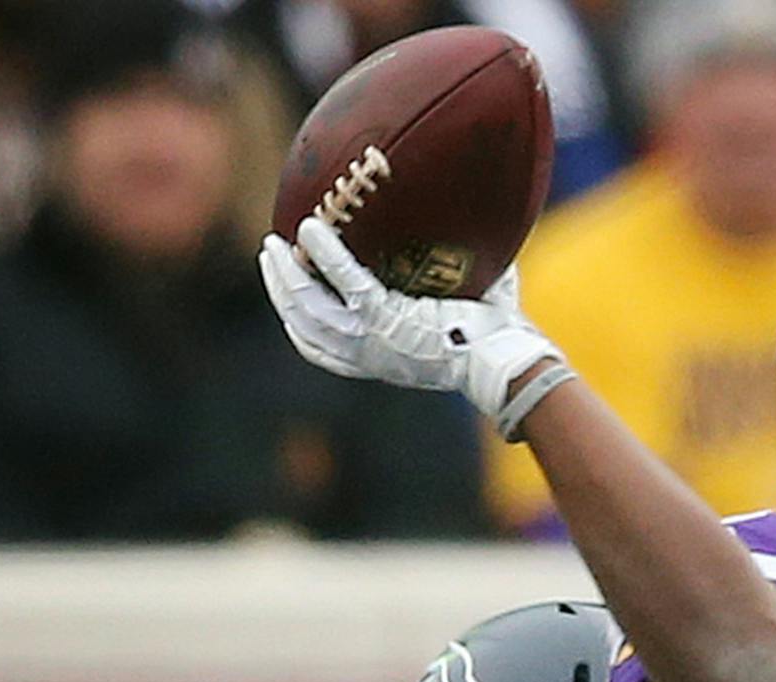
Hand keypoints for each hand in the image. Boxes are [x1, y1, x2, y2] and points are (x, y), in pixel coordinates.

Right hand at [258, 218, 558, 420]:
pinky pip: (345, 281)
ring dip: (287, 274)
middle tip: (270, 255)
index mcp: (380, 359)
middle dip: (281, 291)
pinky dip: (325, 254)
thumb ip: (454, 285)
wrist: (506, 360)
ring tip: (274, 243)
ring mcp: (372, 339)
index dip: (298, 324)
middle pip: (304, 326)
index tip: (287, 297)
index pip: (323, 349)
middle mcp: (369, 355)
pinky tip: (310, 227)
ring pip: (309, 307)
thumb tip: (478, 239)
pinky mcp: (384, 319)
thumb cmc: (496, 339)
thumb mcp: (459, 316)